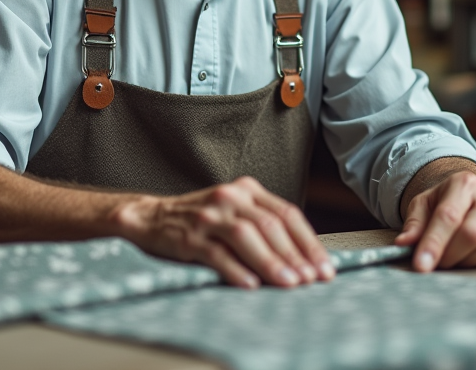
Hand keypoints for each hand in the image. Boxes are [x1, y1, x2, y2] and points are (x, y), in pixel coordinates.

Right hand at [110, 176, 335, 288]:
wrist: (151, 217)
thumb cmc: (202, 220)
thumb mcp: (235, 213)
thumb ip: (265, 227)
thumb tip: (303, 262)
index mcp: (247, 189)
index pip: (286, 214)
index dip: (308, 242)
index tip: (324, 268)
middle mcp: (230, 197)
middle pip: (270, 225)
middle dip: (294, 255)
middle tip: (311, 280)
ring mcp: (208, 215)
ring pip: (247, 236)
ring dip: (271, 262)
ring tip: (289, 284)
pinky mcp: (188, 235)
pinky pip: (216, 253)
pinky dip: (236, 270)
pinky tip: (251, 285)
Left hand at [395, 171, 475, 271]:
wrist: (470, 195)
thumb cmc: (444, 202)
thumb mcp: (423, 206)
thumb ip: (414, 224)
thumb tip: (404, 243)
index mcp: (463, 182)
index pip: (448, 216)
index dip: (434, 244)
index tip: (422, 266)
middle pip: (472, 232)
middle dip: (452, 255)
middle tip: (440, 264)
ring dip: (474, 259)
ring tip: (460, 258)